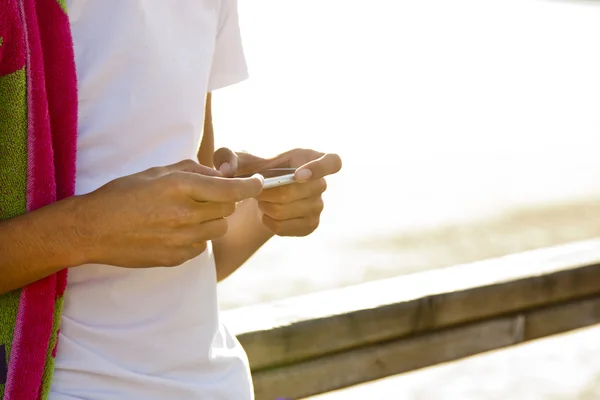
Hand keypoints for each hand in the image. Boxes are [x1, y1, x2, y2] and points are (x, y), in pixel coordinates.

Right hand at [77, 159, 263, 266]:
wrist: (94, 229)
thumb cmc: (124, 194)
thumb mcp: (158, 172)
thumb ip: (193, 170)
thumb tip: (221, 174)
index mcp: (180, 187)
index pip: (231, 189)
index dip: (251, 186)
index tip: (258, 183)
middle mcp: (185, 214)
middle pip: (228, 208)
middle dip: (224, 200)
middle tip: (206, 196)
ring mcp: (182, 239)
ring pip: (218, 228)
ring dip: (210, 219)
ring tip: (185, 214)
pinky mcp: (177, 258)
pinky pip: (202, 246)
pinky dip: (197, 237)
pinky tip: (174, 231)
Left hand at [213, 148, 341, 236]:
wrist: (260, 196)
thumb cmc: (253, 171)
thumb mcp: (238, 159)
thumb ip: (226, 157)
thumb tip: (226, 171)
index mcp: (311, 158)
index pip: (334, 162)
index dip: (320, 169)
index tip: (298, 176)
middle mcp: (321, 184)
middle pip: (298, 192)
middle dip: (270, 192)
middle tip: (256, 190)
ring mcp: (318, 207)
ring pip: (287, 210)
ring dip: (266, 206)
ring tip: (262, 200)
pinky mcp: (311, 225)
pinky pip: (285, 227)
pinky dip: (269, 222)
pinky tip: (266, 214)